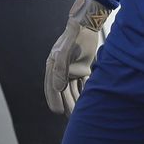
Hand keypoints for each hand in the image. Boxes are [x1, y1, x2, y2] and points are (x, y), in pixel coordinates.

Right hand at [44, 0, 111, 114]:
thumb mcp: (65, 51)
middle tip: (72, 118)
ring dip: (77, 100)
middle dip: (67, 104)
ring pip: (74, 89)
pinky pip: (84, 84)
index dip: (54, 100)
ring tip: (81, 113)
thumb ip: (61, 69)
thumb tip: (58, 88)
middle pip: (64, 91)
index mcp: (53, 67)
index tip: (58, 112)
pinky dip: (86, 92)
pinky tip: (90, 102)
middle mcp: (61, 70)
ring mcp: (72, 70)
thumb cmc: (74, 36)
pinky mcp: (83, 68)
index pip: (52, 87)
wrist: (87, 24)